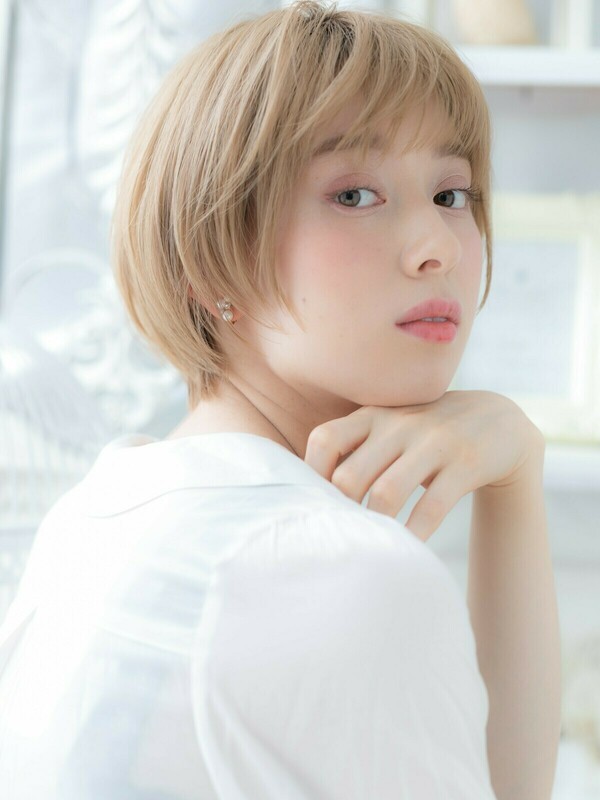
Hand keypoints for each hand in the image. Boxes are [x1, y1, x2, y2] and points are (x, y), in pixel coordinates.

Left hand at [304, 390, 545, 541]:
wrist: (498, 421)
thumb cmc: (426, 435)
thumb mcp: (391, 426)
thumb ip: (354, 448)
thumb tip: (306, 490)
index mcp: (374, 415)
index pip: (325, 439)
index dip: (310, 474)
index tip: (312, 502)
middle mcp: (399, 425)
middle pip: (351, 475)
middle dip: (341, 511)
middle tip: (340, 533)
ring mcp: (434, 442)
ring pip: (387, 492)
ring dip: (374, 525)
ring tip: (369, 544)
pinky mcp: (465, 464)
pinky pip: (432, 506)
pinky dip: (415, 532)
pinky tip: (408, 547)